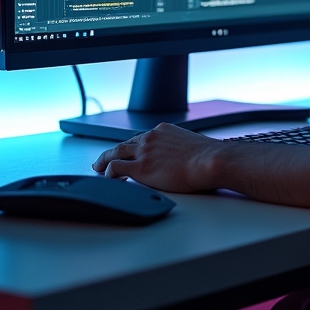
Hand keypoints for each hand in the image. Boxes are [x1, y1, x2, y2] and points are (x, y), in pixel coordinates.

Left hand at [92, 123, 223, 192]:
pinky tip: (107, 179)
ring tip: (98, 168)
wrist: (210, 161)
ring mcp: (144, 151)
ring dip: (104, 161)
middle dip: (113, 152)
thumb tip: (183, 159)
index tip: (127, 152)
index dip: (131, 147)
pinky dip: (107, 173)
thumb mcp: (192, 145)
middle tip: (103, 159)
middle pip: (125, 144)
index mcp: (164, 130)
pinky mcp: (140, 168)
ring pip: (115, 153)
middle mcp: (151, 137)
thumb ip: (180, 149)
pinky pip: (115, 169)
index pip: (141, 138)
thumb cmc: (208, 156)